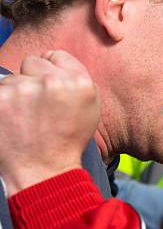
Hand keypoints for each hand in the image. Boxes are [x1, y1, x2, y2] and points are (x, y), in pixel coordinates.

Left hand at [0, 51, 99, 195]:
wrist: (44, 173)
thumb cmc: (66, 143)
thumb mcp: (88, 110)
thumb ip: (75, 80)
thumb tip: (50, 58)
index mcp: (79, 83)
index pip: (56, 55)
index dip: (51, 72)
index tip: (50, 91)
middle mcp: (52, 81)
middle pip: (32, 63)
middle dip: (32, 80)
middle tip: (37, 109)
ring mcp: (23, 89)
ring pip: (12, 79)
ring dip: (15, 95)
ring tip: (24, 121)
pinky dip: (2, 106)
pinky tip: (10, 122)